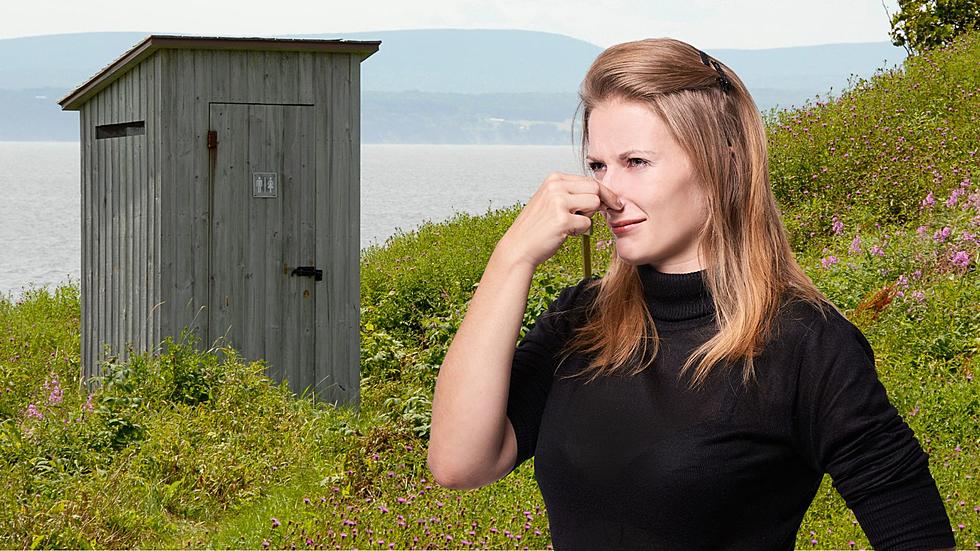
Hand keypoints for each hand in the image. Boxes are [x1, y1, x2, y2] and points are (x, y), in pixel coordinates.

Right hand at [497, 171, 622, 268]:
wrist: (519, 246)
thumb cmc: (538, 226)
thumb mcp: (551, 200)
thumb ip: (572, 193)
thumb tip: (602, 193)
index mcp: (554, 178)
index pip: (589, 180)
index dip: (605, 192)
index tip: (615, 201)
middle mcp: (556, 186)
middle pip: (595, 188)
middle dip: (604, 202)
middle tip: (605, 213)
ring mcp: (558, 202)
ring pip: (594, 204)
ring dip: (588, 217)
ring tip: (571, 224)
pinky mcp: (562, 220)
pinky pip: (587, 223)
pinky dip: (580, 231)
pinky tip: (564, 233)